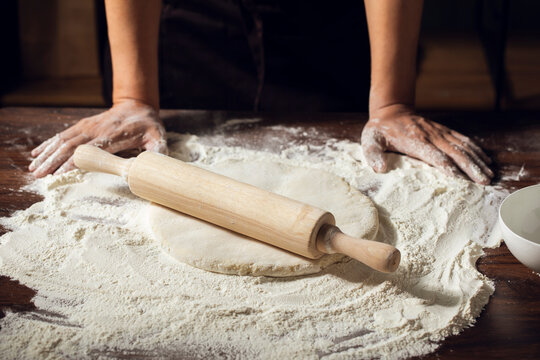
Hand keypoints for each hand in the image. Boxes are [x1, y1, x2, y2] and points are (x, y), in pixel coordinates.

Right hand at [29, 100, 166, 177]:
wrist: (138, 104)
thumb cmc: (148, 125)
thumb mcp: (158, 137)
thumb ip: (158, 150)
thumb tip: (157, 164)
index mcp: (112, 135)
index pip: (89, 150)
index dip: (73, 162)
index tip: (59, 174)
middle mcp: (95, 130)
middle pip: (70, 147)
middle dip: (53, 161)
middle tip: (39, 176)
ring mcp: (87, 126)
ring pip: (62, 141)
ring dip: (47, 154)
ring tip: (33, 168)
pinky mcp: (83, 125)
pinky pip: (62, 135)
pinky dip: (48, 145)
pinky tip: (36, 154)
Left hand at [361, 105, 492, 184]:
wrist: (391, 110)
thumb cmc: (379, 130)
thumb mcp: (370, 141)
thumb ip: (373, 154)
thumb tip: (379, 169)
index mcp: (414, 141)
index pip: (433, 155)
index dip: (447, 166)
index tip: (460, 178)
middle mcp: (430, 136)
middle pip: (454, 152)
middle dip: (470, 166)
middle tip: (484, 181)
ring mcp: (439, 132)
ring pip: (462, 146)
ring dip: (477, 160)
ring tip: (489, 174)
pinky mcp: (443, 131)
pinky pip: (463, 140)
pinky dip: (475, 150)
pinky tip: (486, 160)